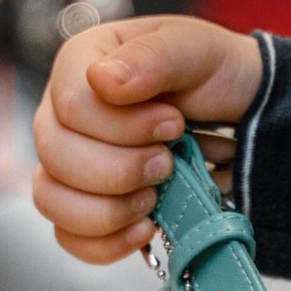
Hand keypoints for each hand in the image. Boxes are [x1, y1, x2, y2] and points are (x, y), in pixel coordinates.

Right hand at [33, 15, 261, 264]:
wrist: (240, 115)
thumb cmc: (211, 74)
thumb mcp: (193, 49)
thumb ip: (151, 57)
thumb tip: (102, 80)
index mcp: (79, 66)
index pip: (70, 105)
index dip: (122, 126)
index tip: (175, 124)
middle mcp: (60, 114)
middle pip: (56, 155)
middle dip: (120, 169)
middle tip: (168, 162)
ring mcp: (64, 163)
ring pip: (51, 199)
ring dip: (108, 209)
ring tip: (154, 196)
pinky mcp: (81, 205)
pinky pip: (68, 236)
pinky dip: (106, 242)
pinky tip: (145, 227)